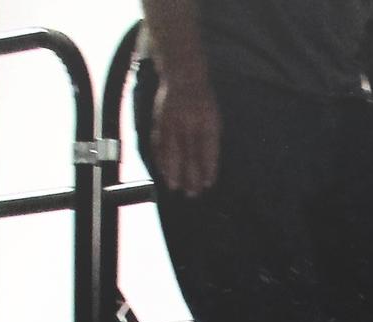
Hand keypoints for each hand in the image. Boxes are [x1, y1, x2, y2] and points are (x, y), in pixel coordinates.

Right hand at [152, 74, 220, 194]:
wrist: (182, 77)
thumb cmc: (203, 102)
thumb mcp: (214, 119)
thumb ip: (210, 141)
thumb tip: (207, 166)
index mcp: (207, 123)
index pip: (208, 151)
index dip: (207, 169)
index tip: (207, 184)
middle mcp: (188, 123)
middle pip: (189, 154)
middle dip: (189, 175)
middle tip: (191, 194)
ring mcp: (171, 122)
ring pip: (171, 151)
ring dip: (172, 170)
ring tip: (175, 187)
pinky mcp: (159, 121)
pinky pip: (158, 143)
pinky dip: (160, 158)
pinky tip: (163, 170)